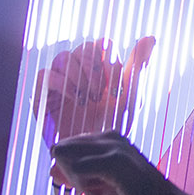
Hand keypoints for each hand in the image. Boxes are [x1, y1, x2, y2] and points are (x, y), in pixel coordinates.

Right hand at [35, 36, 156, 140]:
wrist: (93, 156)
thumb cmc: (112, 127)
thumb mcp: (130, 99)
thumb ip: (138, 68)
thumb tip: (150, 37)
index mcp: (101, 68)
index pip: (103, 44)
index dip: (109, 60)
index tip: (114, 85)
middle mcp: (79, 70)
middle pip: (83, 47)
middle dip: (94, 68)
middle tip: (100, 93)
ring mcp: (60, 80)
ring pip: (64, 57)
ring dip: (79, 76)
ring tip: (88, 99)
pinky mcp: (42, 93)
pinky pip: (45, 74)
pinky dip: (61, 83)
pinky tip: (74, 98)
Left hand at [49, 130, 185, 194]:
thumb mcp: (102, 186)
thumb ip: (78, 176)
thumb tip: (50, 169)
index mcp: (109, 137)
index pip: (68, 146)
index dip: (69, 171)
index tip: (92, 188)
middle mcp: (110, 136)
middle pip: (63, 150)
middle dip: (69, 175)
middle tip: (96, 192)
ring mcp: (113, 147)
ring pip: (68, 160)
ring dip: (77, 182)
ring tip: (101, 193)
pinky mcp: (115, 162)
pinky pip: (77, 172)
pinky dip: (83, 187)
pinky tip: (102, 194)